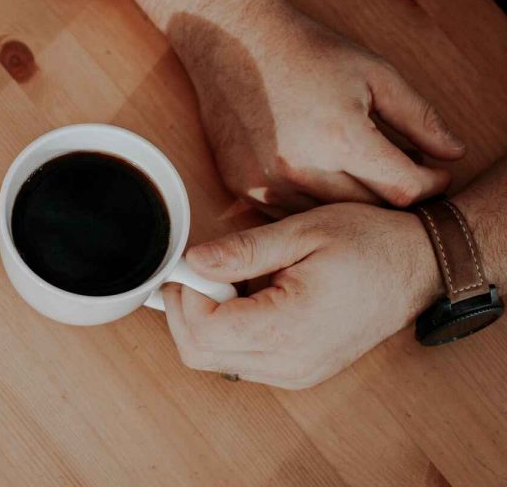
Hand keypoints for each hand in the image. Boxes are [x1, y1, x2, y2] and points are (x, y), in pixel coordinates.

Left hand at [162, 203, 441, 388]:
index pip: (203, 330)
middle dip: (185, 309)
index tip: (191, 262)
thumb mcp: (303, 232)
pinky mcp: (296, 372)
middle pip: (198, 354)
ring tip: (231, 280)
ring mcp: (294, 373)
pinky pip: (238, 361)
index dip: (185, 294)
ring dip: (205, 321)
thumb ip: (244, 251)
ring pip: (214, 360)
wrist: (421, 267)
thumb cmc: (370, 244)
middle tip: (202, 270)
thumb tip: (193, 261)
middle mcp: (289, 363)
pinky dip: (227, 331)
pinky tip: (247, 297)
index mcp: (290, 328)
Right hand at [171, 8, 464, 215]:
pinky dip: (312, 204)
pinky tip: (321, 177)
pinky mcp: (244, 188)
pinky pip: (289, 215)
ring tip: (362, 175)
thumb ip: (418, 116)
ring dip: (352, 203)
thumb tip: (454, 152)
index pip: (405, 188)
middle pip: (369, 209)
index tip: (436, 174)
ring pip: (327, 218)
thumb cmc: (305, 51)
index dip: (431, 183)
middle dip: (395, 194)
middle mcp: (303, 168)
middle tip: (404, 174)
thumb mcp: (374, 73)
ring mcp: (269, 183)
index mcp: (342, 138)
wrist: (232, 41)